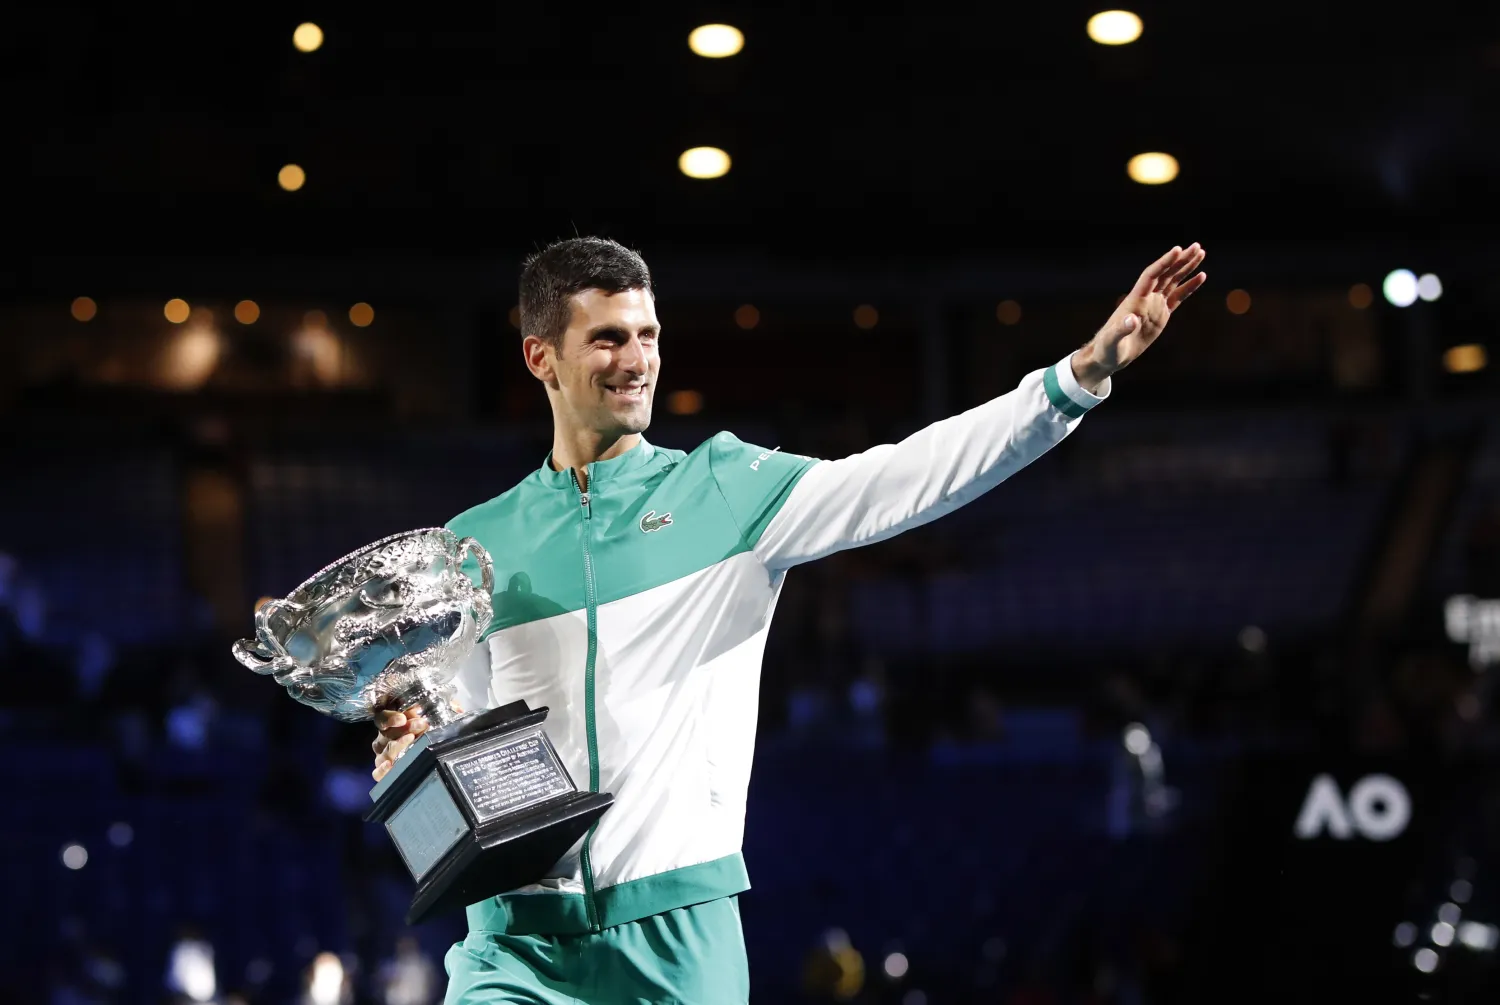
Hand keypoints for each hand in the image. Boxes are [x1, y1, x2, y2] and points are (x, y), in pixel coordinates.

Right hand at [371, 703, 460, 780]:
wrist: (431, 754)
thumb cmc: (431, 729)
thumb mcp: (438, 715)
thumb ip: (444, 709)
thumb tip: (456, 708)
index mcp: (392, 722)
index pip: (382, 718)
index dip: (390, 718)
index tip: (403, 718)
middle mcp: (384, 738)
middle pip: (386, 734)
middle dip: (405, 728)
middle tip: (422, 724)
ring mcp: (383, 755)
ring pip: (383, 752)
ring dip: (398, 745)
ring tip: (412, 740)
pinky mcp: (385, 771)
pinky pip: (377, 773)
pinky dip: (382, 770)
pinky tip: (391, 765)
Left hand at [1075, 243, 1206, 385]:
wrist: (1109, 356)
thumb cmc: (1107, 349)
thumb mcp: (1112, 341)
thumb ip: (1121, 330)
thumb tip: (1132, 319)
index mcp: (1135, 300)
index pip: (1152, 275)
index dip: (1164, 263)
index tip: (1178, 250)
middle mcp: (1146, 298)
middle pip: (1165, 273)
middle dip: (1181, 260)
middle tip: (1197, 246)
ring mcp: (1154, 305)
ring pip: (1173, 281)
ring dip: (1186, 267)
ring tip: (1200, 253)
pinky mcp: (1161, 314)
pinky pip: (1178, 297)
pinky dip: (1189, 286)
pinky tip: (1201, 276)